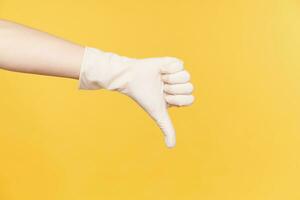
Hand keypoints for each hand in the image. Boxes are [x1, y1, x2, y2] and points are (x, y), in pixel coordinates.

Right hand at [79, 48, 193, 147]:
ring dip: (170, 78)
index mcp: (179, 98)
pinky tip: (160, 70)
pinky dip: (168, 67)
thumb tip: (171, 146)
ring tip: (160, 78)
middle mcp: (180, 86)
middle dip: (173, 88)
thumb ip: (167, 128)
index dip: (177, 99)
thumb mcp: (158, 113)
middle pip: (190, 87)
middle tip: (161, 87)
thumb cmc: (144, 96)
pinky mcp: (173, 63)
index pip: (190, 99)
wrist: (132, 78)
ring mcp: (178, 74)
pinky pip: (180, 64)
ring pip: (186, 75)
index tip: (164, 97)